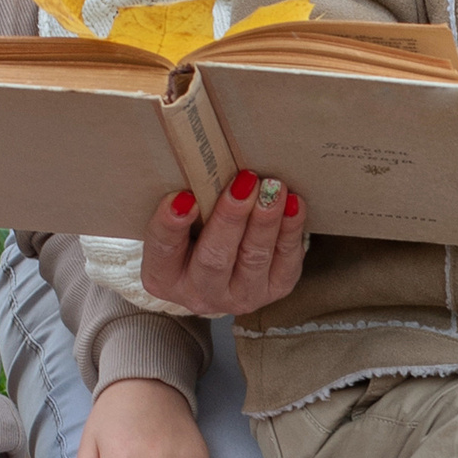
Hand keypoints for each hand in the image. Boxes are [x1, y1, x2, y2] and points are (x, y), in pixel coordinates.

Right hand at [136, 170, 308, 316]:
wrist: (227, 259)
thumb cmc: (197, 229)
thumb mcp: (182, 218)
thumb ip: (186, 199)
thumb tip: (201, 160)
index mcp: (164, 276)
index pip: (163, 250)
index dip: (171, 225)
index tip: (184, 197)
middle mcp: (200, 293)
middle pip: (213, 259)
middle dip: (230, 218)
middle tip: (244, 182)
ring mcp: (240, 296)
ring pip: (253, 260)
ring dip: (265, 221)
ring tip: (273, 188)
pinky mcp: (275, 289)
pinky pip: (286, 262)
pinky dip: (291, 230)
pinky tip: (294, 204)